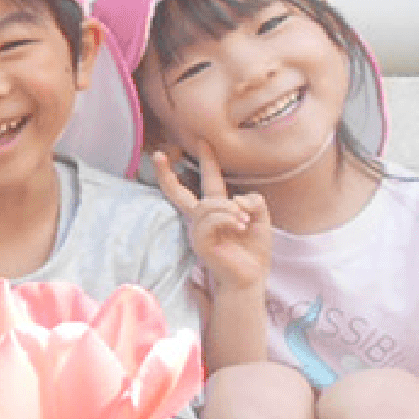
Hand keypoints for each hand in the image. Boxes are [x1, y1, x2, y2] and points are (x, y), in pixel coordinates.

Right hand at [153, 138, 271, 291]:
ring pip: (208, 205)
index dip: (206, 162)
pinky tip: (239, 226)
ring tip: (244, 222)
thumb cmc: (253, 250)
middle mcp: (202, 219)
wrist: (250, 278)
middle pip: (178, 194)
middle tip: (157, 154)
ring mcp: (197, 231)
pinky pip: (210, 219)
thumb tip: (234, 199)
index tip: (203, 141)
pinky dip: (228, 218)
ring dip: (229, 209)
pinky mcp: (199, 242)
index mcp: (216, 211)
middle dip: (166, 174)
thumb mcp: (261, 218)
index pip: (205, 184)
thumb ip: (252, 200)